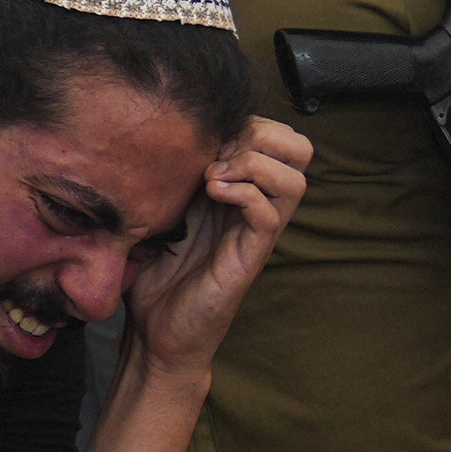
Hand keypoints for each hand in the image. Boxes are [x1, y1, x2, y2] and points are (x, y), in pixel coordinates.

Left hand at [123, 115, 318, 373]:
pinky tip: (212, 194)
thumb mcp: (159, 208)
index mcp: (240, 188)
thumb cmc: (155, 271)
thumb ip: (168, 173)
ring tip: (214, 175)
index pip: (277, 133)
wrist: (155, 331)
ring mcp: (257, 231)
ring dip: (254, 163)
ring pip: (295, 178)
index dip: (249, 120)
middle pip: (299, 147)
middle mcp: (256, 205)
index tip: (206, 134)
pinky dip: (245, 193)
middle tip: (218, 153)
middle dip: (260, 134)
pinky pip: (271, 213)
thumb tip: (151, 131)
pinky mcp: (251, 256)